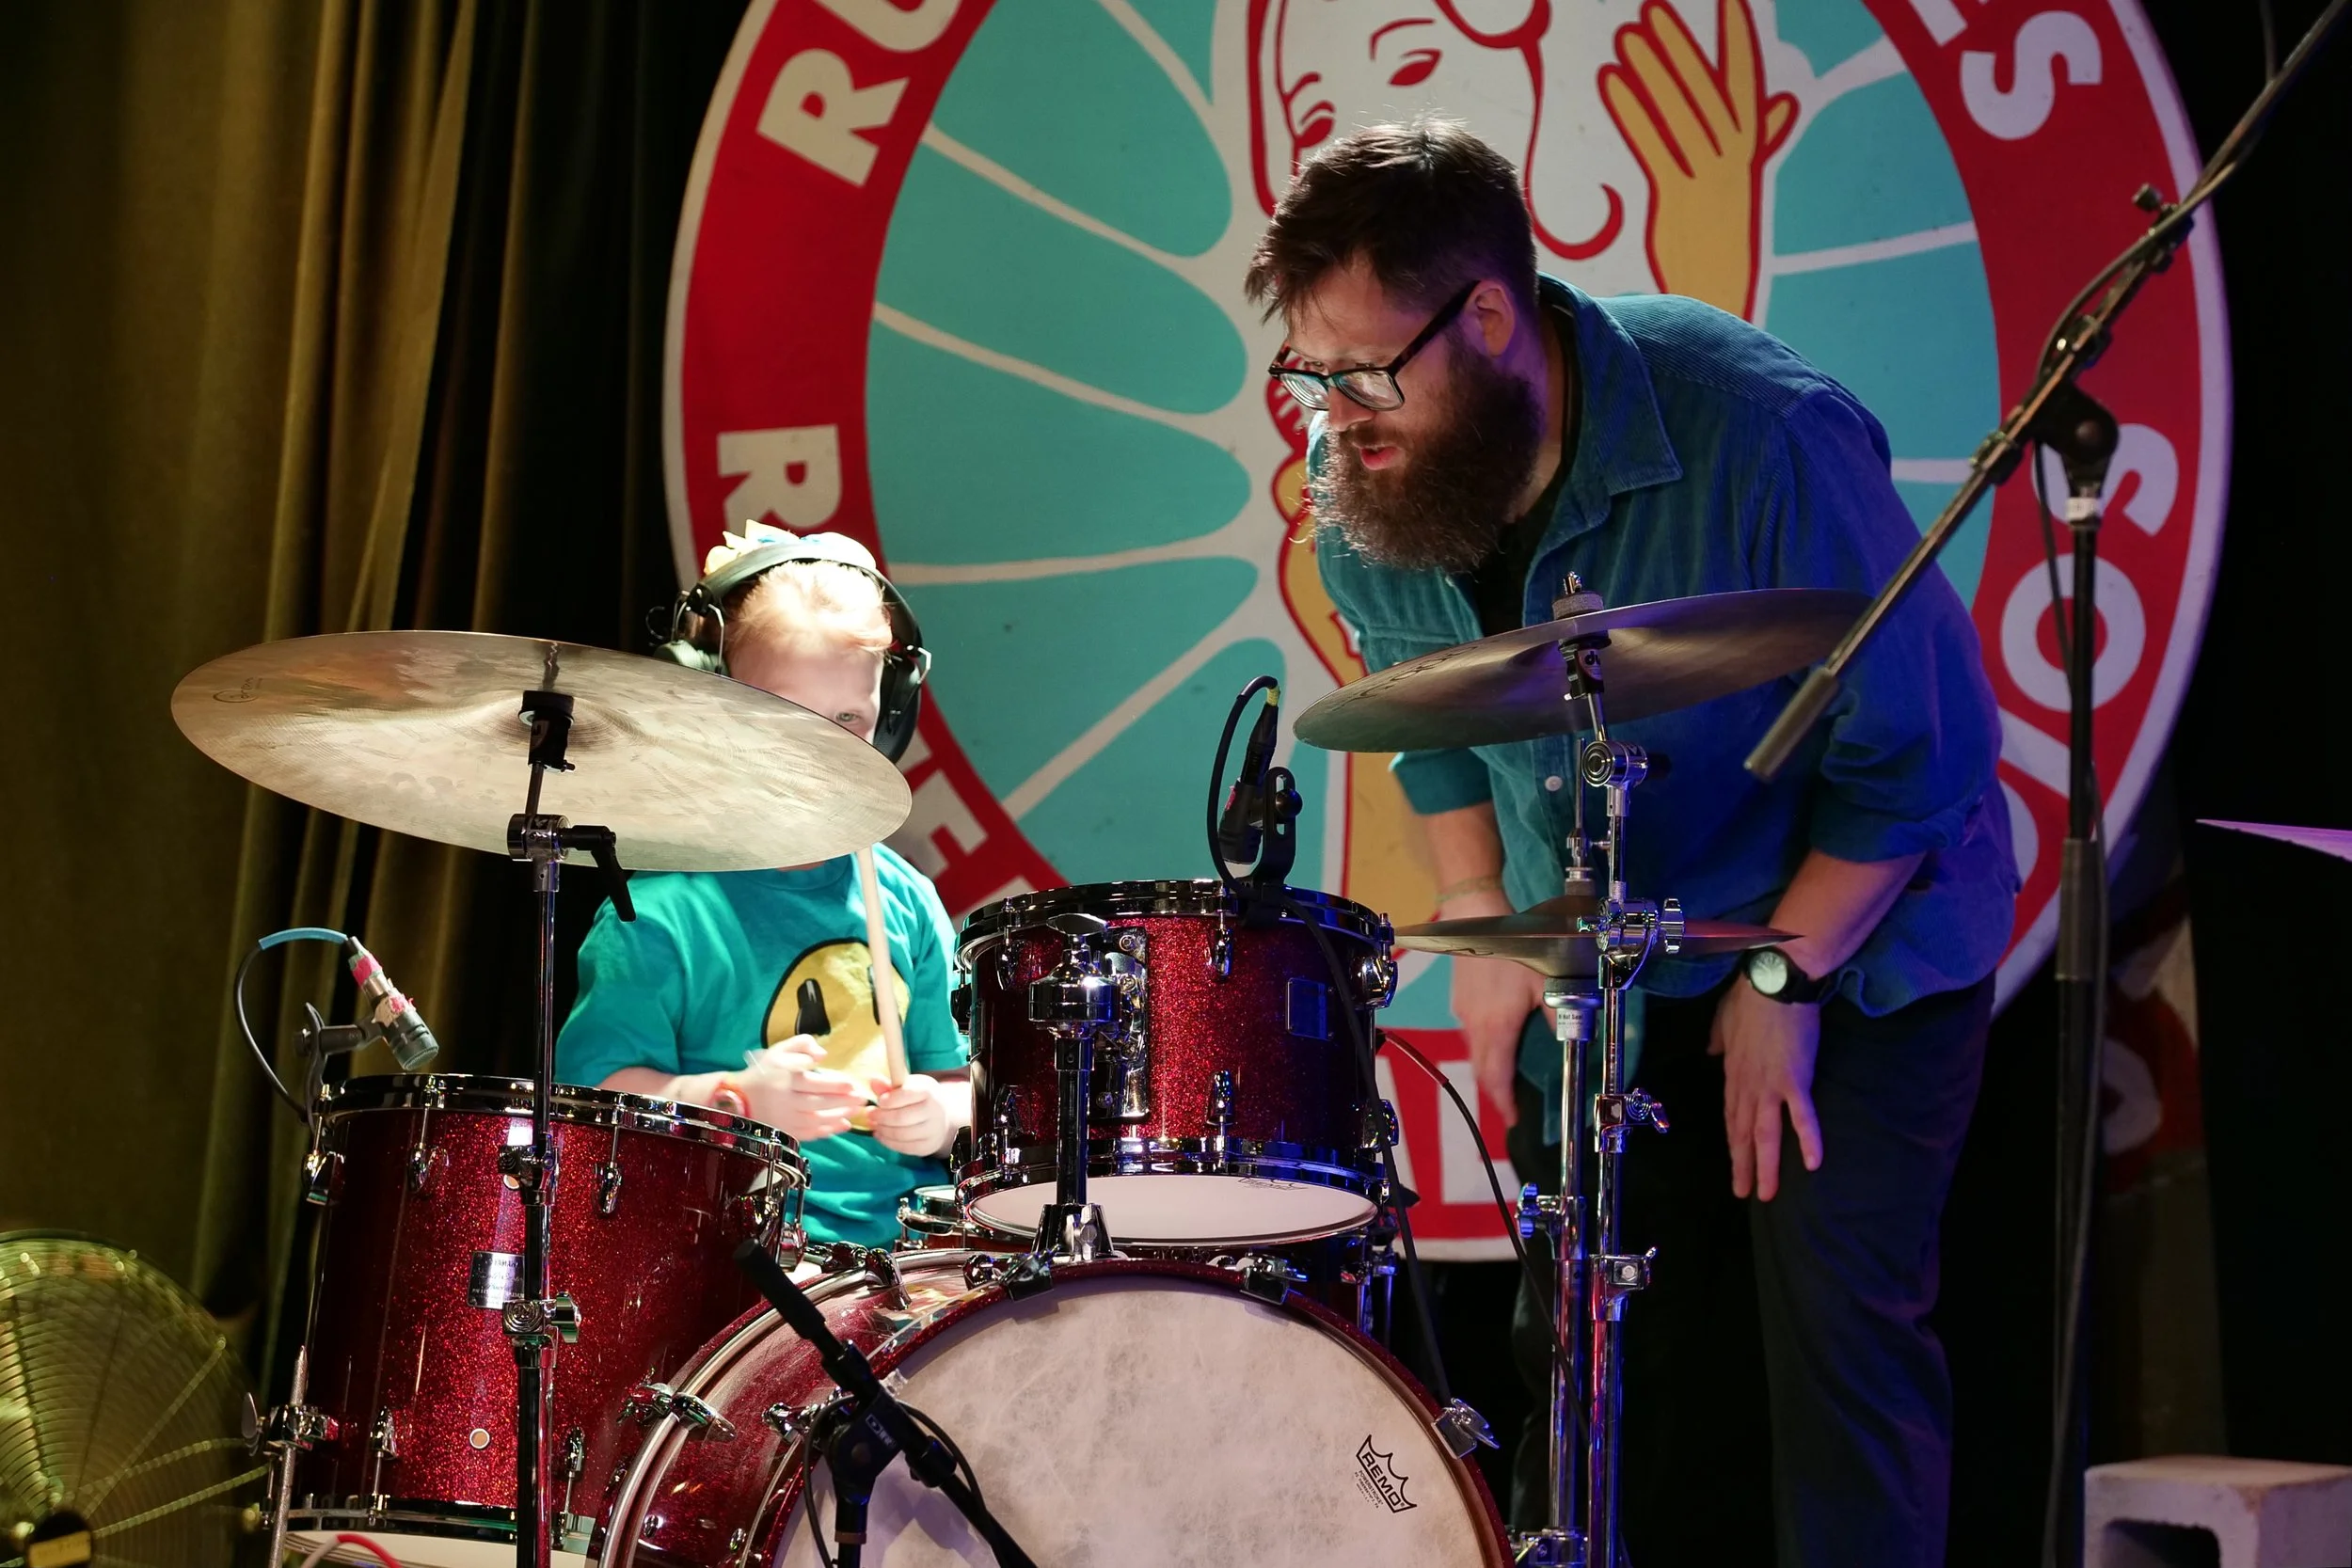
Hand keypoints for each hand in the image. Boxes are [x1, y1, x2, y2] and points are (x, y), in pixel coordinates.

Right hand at [738, 1034, 866, 1142]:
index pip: (813, 1083)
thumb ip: (802, 1044)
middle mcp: (786, 1100)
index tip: (852, 1084)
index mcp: (785, 1078)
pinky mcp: (786, 1131)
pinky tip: (843, 1125)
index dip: (834, 1085)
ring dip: (839, 1116)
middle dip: (843, 1102)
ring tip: (857, 1111)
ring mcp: (786, 1118)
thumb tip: (823, 1055)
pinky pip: (809, 1133)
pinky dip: (828, 1131)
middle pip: (818, 1103)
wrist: (740, 1098)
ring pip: (816, 1120)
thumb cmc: (765, 1071)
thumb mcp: (779, 1050)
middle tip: (862, 1100)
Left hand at [866, 1074, 957, 1157]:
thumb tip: (873, 1082)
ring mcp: (933, 1131)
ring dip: (883, 1130)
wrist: (940, 1117)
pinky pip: (903, 1147)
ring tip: (874, 1124)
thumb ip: (889, 1085)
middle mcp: (934, 1111)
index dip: (889, 1100)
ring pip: (901, 1134)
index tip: (879, 1101)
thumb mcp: (907, 1086)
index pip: (906, 1095)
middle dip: (881, 1117)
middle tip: (870, 1114)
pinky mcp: (928, 1146)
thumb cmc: (919, 1098)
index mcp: (928, 1091)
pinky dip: (887, 1142)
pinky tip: (880, 1135)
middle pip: (901, 1118)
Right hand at [1447, 898, 1547, 1128]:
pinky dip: (1483, 1047)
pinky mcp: (1459, 1000)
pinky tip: (1496, 1039)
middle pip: (1481, 1070)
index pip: (1497, 1077)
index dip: (1504, 1102)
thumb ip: (1558, 1012)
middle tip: (1509, 1105)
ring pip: (1474, 1052)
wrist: (1474, 917)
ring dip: (1488, 1069)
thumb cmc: (1514, 949)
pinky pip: (1470, 1033)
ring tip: (1504, 1077)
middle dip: (1495, 1092)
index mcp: (1498, 1027)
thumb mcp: (1544, 981)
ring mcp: (1463, 1013)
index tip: (1512, 1119)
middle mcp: (1475, 1026)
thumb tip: (1573, 1038)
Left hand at [1598, 0, 1798, 317]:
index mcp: (1747, 150)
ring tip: (1628, 39)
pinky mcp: (1677, 200)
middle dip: (1680, 51)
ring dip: (1652, 75)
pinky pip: (1655, 147)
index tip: (1729, 5)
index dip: (1738, 43)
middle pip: (1704, 94)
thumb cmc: (1725, 233)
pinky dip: (1635, 113)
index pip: (1744, 85)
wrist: (1720, 290)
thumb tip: (1785, 101)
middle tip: (1654, 13)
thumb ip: (1761, 136)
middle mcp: (1730, 159)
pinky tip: (1612, 83)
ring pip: (1678, 116)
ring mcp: (1705, 179)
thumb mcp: (1745, 180)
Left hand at [1709, 978, 1823, 1200]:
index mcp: (1733, 1072)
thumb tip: (1710, 1052)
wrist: (1773, 981)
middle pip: (1743, 1133)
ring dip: (1766, 1166)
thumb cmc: (1750, 996)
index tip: (1735, 1165)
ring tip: (1767, 1193)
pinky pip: (1801, 1116)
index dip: (1733, 1143)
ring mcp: (1770, 1085)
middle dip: (1743, 1166)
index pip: (1731, 1116)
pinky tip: (1814, 1164)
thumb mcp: (1723, 1019)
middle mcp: (1747, 1085)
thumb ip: (1717, 1040)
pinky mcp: (1795, 1079)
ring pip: (1765, 1134)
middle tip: (1745, 1193)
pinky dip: (1807, 1140)